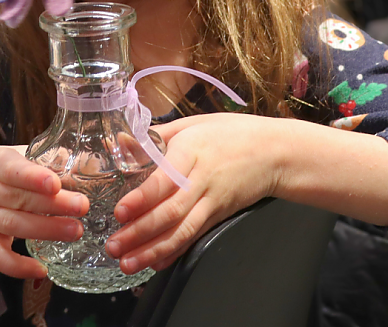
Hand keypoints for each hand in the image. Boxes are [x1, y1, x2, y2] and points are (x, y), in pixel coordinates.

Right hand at [0, 146, 88, 277]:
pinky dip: (18, 267)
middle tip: (82, 206)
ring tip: (75, 231)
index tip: (55, 183)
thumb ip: (47, 157)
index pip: (12, 168)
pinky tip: (41, 269)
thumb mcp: (14, 152)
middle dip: (54, 205)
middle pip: (19, 199)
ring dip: (46, 230)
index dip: (33, 176)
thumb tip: (89, 162)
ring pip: (13, 226)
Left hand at [105, 113, 281, 273]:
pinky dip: (174, 253)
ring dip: (152, 250)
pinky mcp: (218, 217)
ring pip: (182, 232)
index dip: (142, 198)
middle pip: (171, 213)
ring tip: (127, 263)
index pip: (165, 180)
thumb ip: (154, 136)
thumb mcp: (190, 124)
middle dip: (139, 233)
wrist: (274, 153)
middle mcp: (202, 181)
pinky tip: (154, 263)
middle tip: (113, 246)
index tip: (120, 211)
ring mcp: (212, 203)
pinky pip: (194, 238)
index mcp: (191, 153)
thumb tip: (119, 141)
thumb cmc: (227, 133)